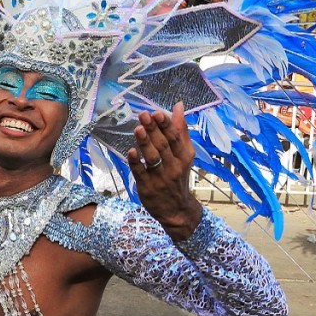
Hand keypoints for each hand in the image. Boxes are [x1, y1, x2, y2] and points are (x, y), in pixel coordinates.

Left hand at [127, 102, 201, 241]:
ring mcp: (160, 177)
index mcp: (184, 156)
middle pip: (163, 145)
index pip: (175, 138)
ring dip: (145, 143)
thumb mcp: (184, 154)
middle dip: (153, 129)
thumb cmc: (178, 176)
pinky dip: (136, 162)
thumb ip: (180, 130)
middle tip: (143, 115)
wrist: (177, 209)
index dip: (166, 124)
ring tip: (138, 129)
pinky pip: (141, 173)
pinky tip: (131, 151)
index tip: (157, 112)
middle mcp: (174, 166)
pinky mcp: (147, 187)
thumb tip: (179, 106)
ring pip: (153, 158)